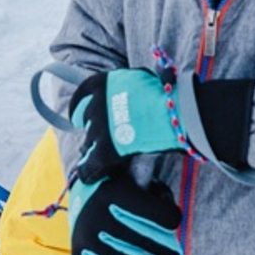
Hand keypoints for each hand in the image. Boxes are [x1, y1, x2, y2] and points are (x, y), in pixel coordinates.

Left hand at [68, 65, 184, 184]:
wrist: (173, 111)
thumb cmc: (164, 94)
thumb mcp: (141, 79)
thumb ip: (129, 84)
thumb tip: (132, 85)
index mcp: (102, 84)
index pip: (81, 95)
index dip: (81, 106)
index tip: (82, 114)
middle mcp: (95, 105)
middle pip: (86, 122)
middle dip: (94, 129)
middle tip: (105, 137)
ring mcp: (98, 130)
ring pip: (87, 145)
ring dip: (95, 149)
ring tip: (109, 156)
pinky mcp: (103, 153)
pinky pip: (87, 168)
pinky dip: (90, 172)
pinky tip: (93, 175)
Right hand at [69, 172, 182, 254]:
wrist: (84, 189)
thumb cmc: (123, 186)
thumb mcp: (140, 179)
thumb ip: (158, 195)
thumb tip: (172, 221)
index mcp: (117, 191)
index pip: (154, 213)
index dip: (170, 218)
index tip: (173, 222)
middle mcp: (99, 213)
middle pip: (140, 240)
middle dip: (163, 250)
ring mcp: (86, 234)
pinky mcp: (77, 249)